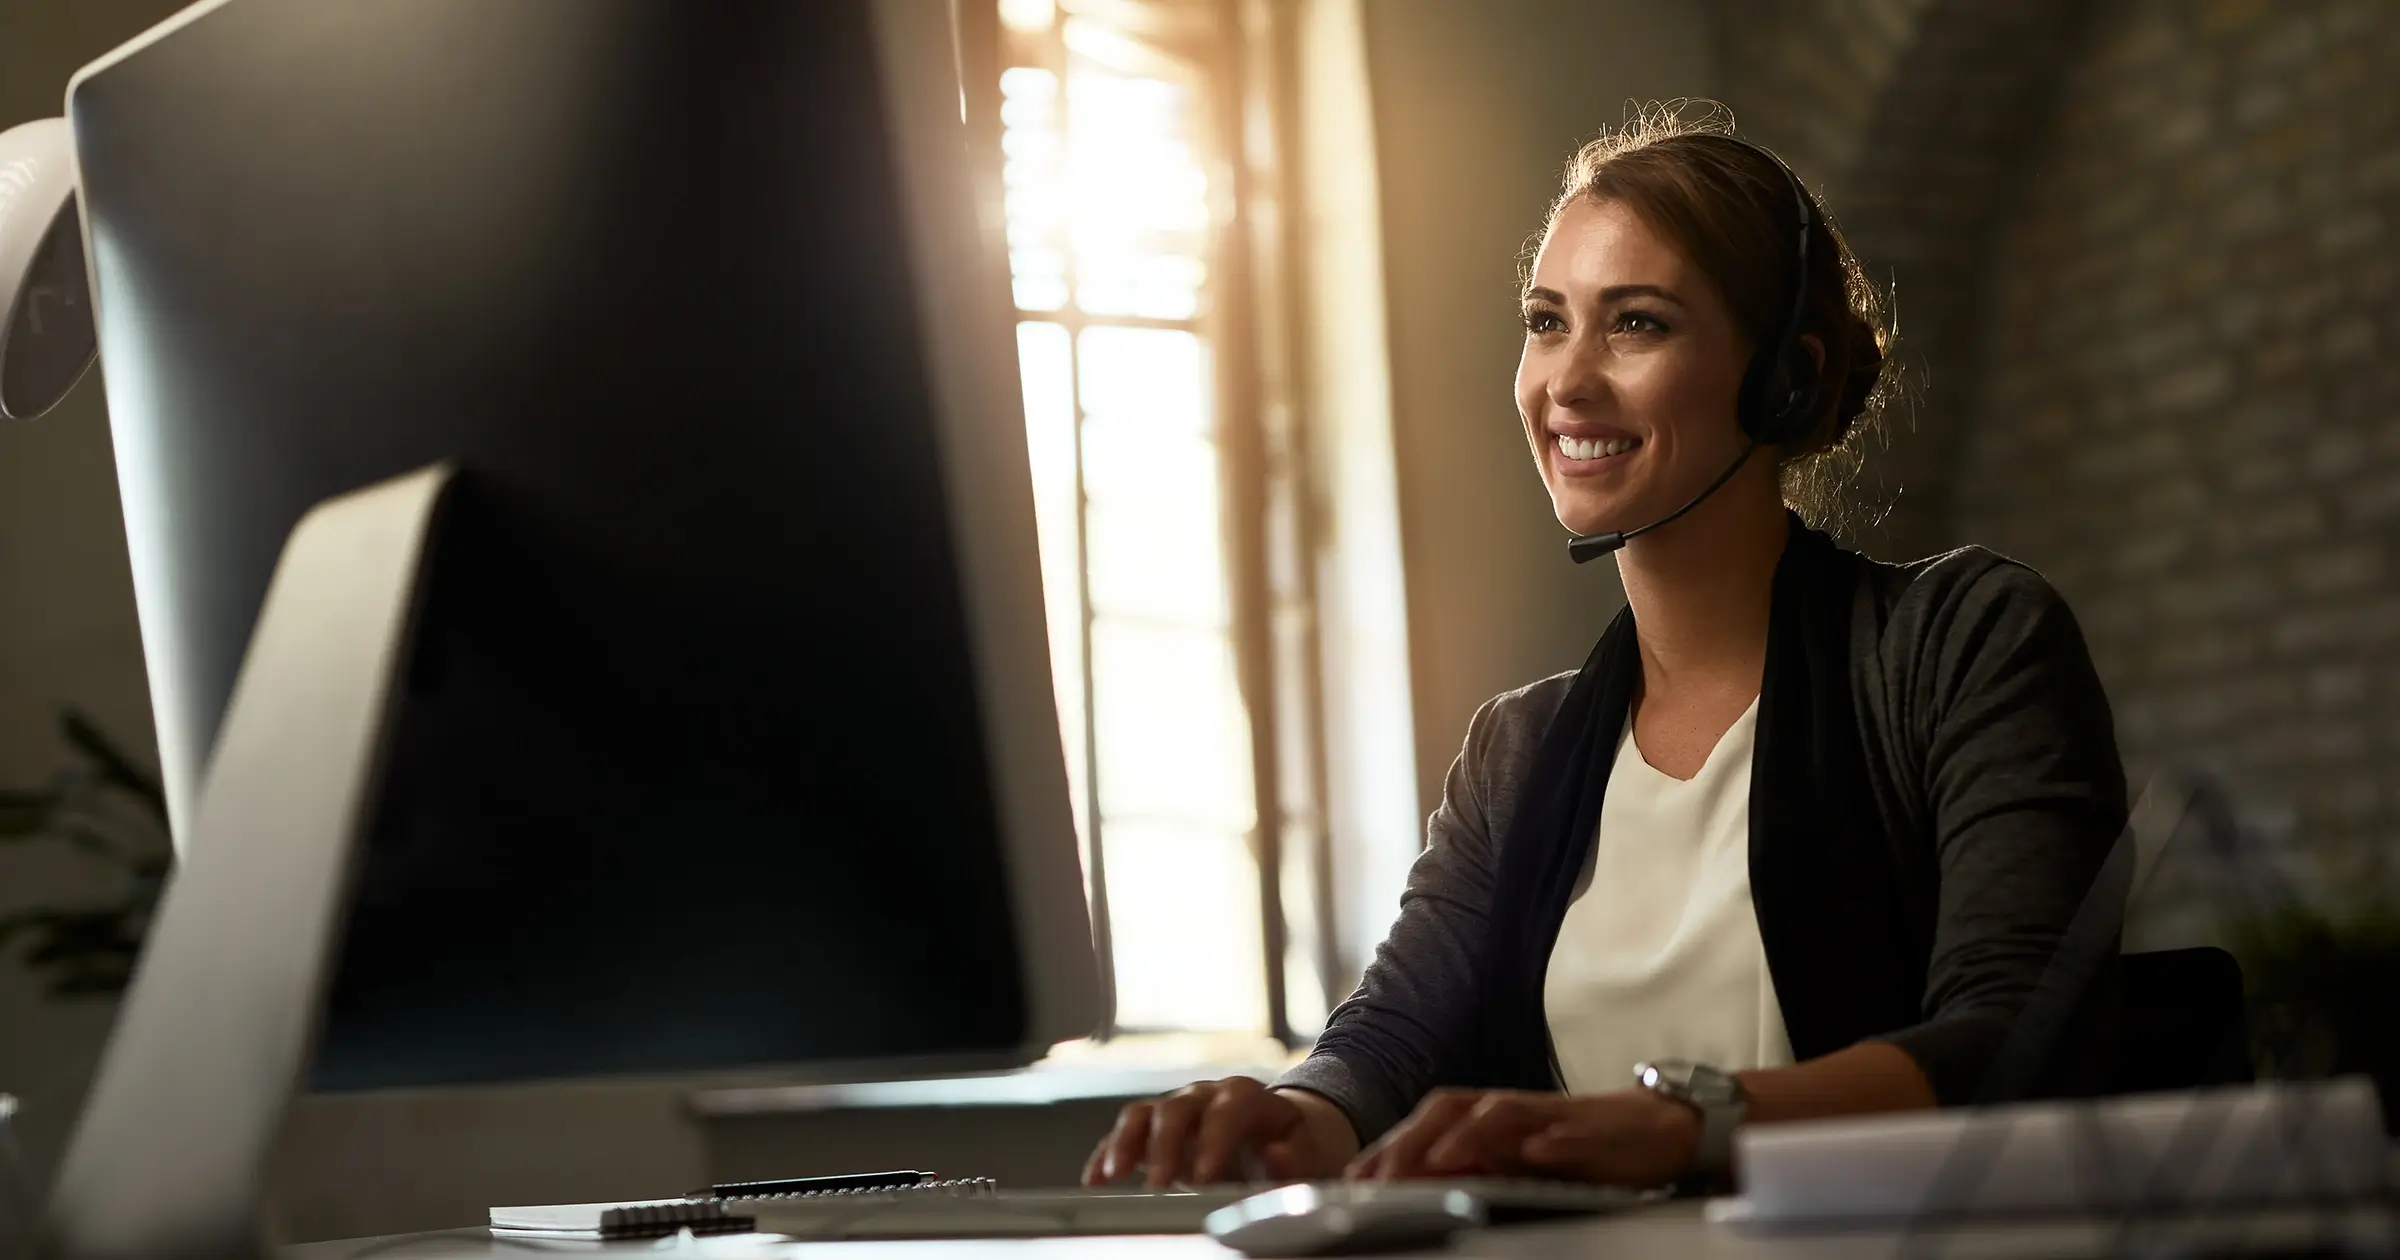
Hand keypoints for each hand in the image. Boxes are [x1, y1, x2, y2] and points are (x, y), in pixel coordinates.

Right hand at [1083, 1077, 1355, 1187]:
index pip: (1228, 1111)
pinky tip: (1094, 1179)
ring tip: (1115, 1175)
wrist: (1278, 1135)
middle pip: (1177, 1109)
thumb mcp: (1307, 1155)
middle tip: (1159, 1184)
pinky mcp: (1155, 1127)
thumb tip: (1278, 1155)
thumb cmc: (1293, 1148)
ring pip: (1143, 1114)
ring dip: (1126, 1143)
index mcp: (1247, 1097)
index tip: (1205, 1179)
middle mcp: (1206, 1095)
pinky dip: (1108, 1153)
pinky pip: (1126, 1133)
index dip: (1215, 1142)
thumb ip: (1296, 1159)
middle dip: (1165, 1146)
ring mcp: (1177, 1108)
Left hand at [1346, 1087, 1700, 1186]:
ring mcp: (1545, 1115)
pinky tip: (1537, 1150)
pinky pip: (1566, 1128)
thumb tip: (1415, 1192)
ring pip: (1498, 1112)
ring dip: (1466, 1134)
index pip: (1423, 1127)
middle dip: (1411, 1142)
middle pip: (1447, 1110)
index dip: (1386, 1148)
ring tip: (1440, 1159)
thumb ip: (1471, 1173)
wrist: (1651, 1130)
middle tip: (1382, 1179)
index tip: (1352, 1183)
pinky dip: (1549, 1137)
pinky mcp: (1587, 1127)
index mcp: (1483, 1122)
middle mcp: (1506, 1112)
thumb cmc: (1576, 1153)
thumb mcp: (1515, 1169)